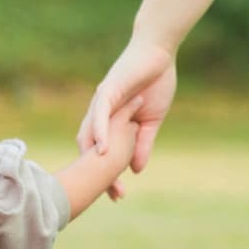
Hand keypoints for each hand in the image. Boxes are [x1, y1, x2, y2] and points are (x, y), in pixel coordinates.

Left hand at [79, 37, 175, 200]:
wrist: (159, 52)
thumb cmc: (155, 82)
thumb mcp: (150, 121)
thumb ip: (142, 143)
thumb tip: (136, 170)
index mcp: (108, 121)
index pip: (100, 153)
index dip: (106, 174)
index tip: (118, 194)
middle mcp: (99, 113)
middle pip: (89, 149)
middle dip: (99, 173)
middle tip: (115, 195)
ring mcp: (101, 102)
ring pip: (90, 134)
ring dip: (96, 159)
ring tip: (103, 180)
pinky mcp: (108, 90)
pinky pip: (100, 114)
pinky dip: (99, 132)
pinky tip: (102, 149)